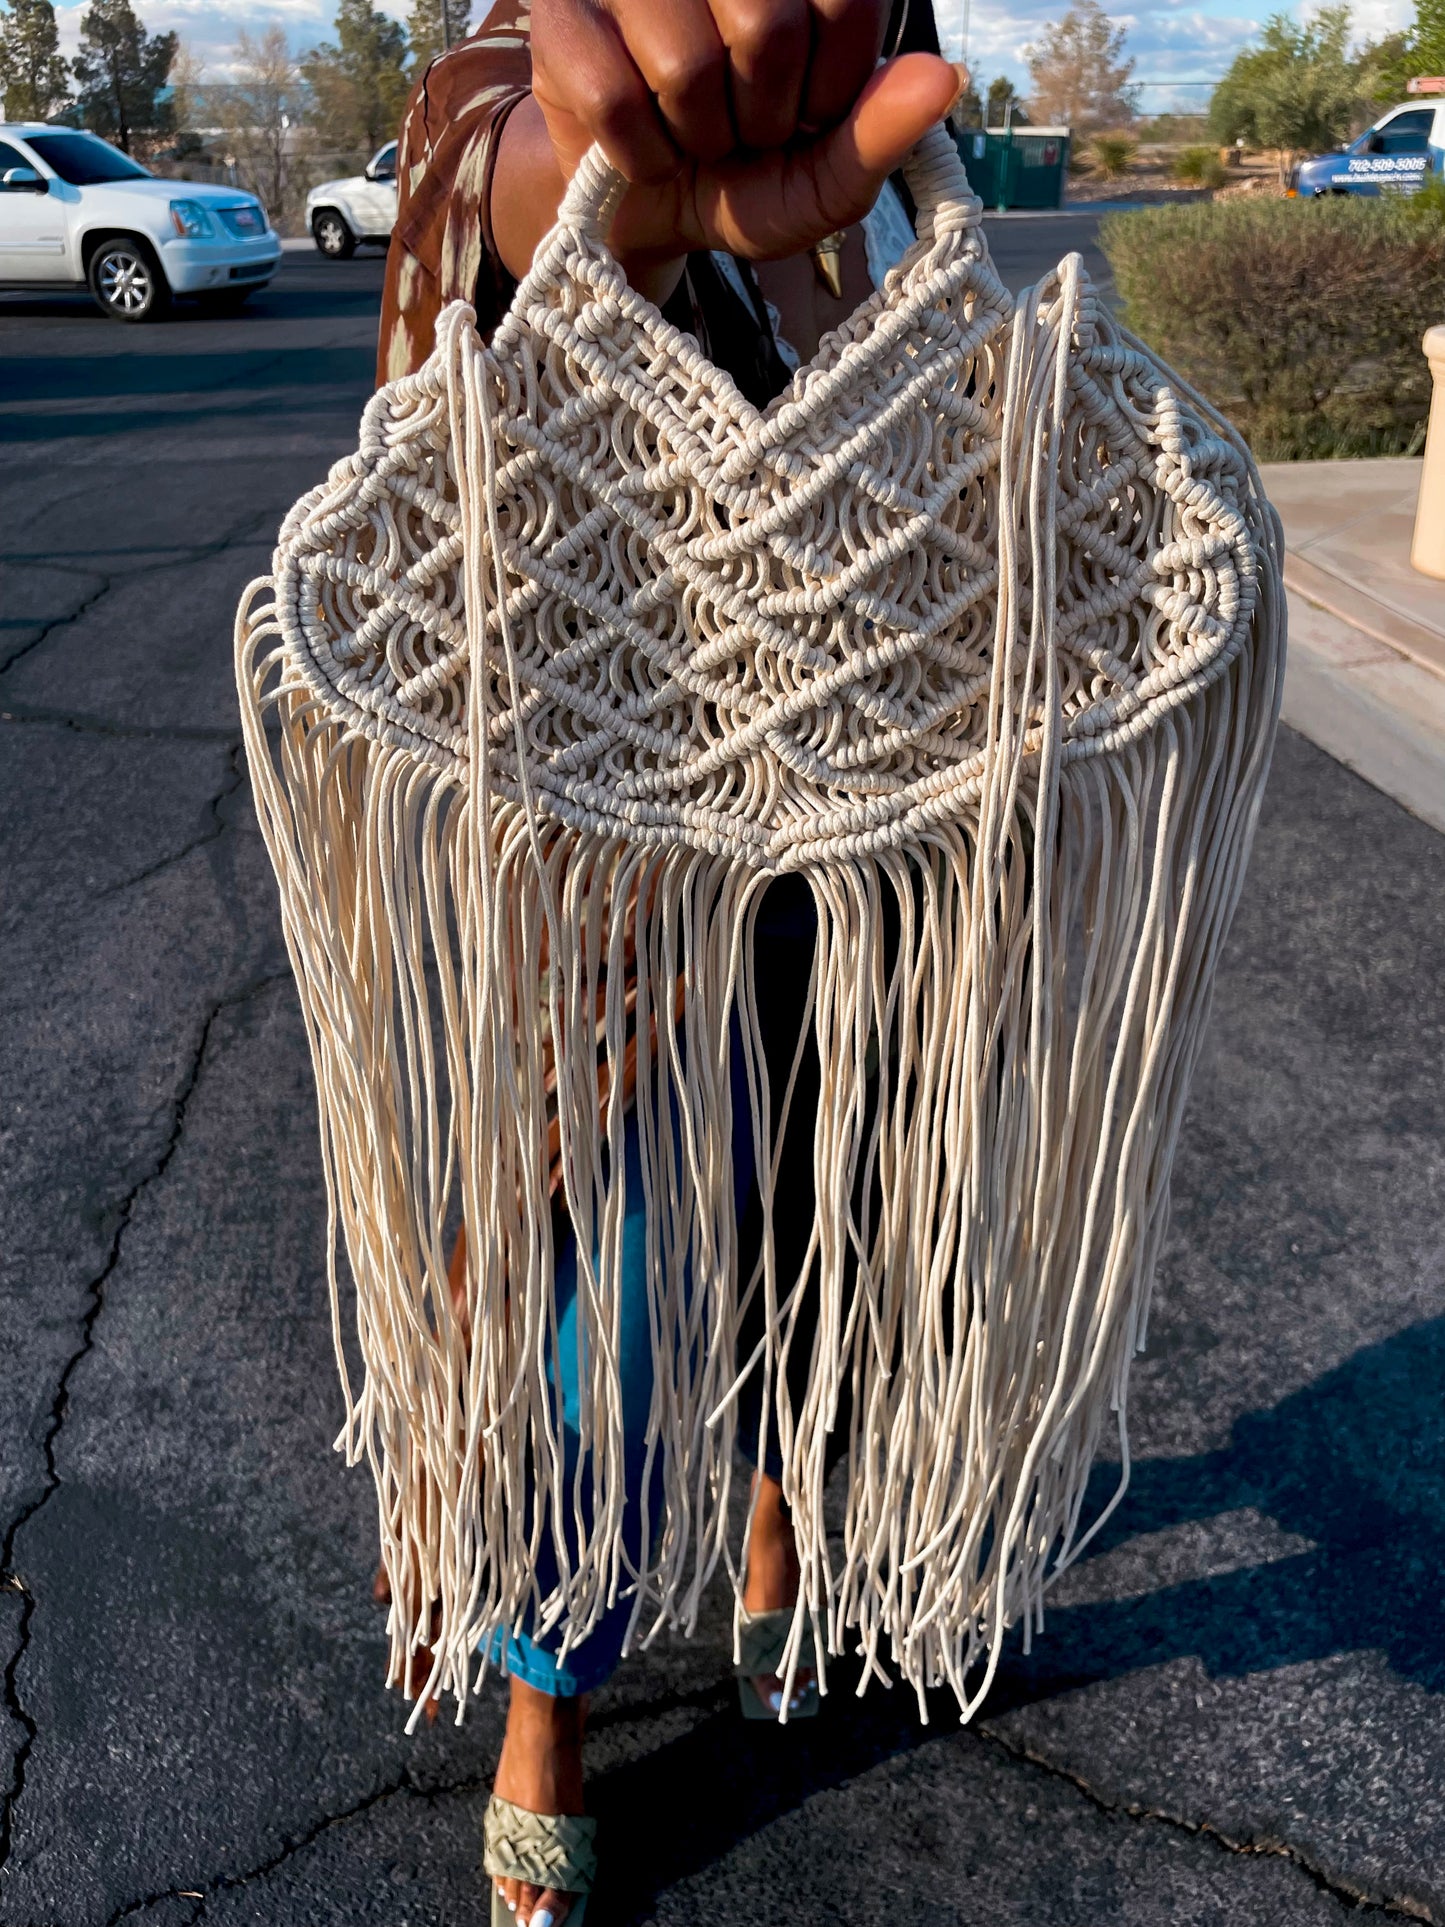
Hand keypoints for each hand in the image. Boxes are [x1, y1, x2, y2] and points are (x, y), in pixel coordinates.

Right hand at [494, 0, 964, 289]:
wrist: (640, 210)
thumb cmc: (743, 175)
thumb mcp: (822, 178)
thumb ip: (880, 133)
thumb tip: (942, 78)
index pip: (844, 3)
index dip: (831, 93)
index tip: (806, 118)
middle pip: (765, 28)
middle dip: (760, 118)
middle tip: (742, 131)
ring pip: (686, 65)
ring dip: (696, 138)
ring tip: (691, 136)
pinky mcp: (562, 16)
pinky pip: (617, 99)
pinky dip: (640, 155)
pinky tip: (643, 147)